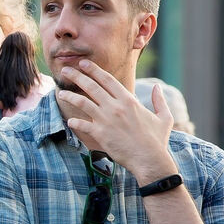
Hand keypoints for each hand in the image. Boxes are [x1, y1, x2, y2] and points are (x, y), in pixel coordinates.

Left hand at [54, 60, 176, 182]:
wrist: (149, 159)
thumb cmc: (157, 140)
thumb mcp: (163, 117)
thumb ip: (159, 100)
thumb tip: (156, 87)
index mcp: (129, 100)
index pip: (107, 80)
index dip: (94, 70)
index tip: (83, 63)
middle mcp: (115, 107)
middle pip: (92, 87)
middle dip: (77, 76)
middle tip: (66, 70)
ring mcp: (106, 120)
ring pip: (83, 103)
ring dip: (70, 96)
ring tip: (60, 93)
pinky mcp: (100, 134)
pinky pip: (82, 125)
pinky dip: (74, 122)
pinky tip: (69, 120)